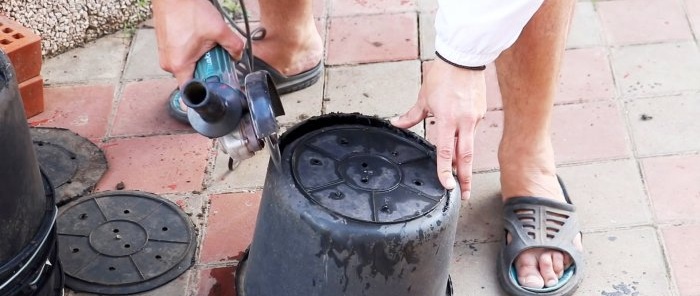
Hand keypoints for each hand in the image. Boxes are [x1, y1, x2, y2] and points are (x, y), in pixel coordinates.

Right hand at [153, 0, 243, 85]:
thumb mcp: (218, 29)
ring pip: (188, 66)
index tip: (217, 88)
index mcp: (179, 65)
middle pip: (192, 78)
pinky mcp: (165, 47)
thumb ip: (234, 45)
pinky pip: (181, 57)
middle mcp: (169, 64)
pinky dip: (191, 52)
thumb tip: (238, 55)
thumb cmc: (189, 10)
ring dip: (199, 59)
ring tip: (205, 44)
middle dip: (206, 70)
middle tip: (216, 57)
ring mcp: (165, 55)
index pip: (191, 92)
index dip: (206, 93)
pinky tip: (197, 39)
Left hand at [391, 59, 486, 199]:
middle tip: (464, 194)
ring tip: (464, 179)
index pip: (445, 151)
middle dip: (465, 178)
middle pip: (465, 157)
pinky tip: (461, 139)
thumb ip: (412, 115)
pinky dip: (465, 139)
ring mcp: (475, 118)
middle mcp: (463, 122)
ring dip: (466, 163)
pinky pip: (472, 131)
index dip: (445, 170)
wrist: (463, 58)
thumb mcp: (423, 97)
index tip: (447, 185)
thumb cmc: (442, 76)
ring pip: (469, 146)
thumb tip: (396, 123)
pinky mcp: (481, 113)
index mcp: (447, 119)